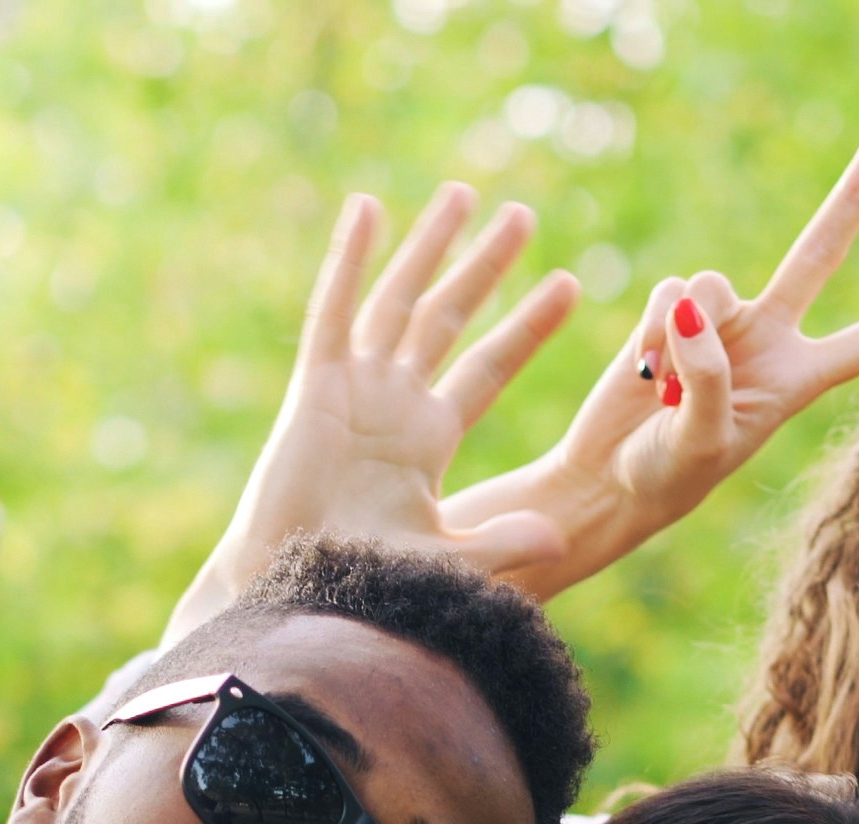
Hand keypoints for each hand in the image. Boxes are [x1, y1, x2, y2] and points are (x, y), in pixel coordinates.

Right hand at [166, 184, 581, 639]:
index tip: (568, 283)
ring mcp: (354, 388)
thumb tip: (558, 538)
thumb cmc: (359, 585)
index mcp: (429, 437)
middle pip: (450, 317)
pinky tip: (367, 209)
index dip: (526, 327)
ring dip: (430, 246)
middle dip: (486, 267)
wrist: (290, 592)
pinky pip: (336, 311)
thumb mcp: (445, 562)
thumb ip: (500, 544)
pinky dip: (350, 260)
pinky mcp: (314, 386)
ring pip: (400, 300)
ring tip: (464, 195)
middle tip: (523, 216)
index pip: (489, 367)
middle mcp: (396, 402)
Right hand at [444, 141, 858, 599]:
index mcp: (798, 382)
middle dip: (848, 202)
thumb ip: (705, 374)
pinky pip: (669, 292)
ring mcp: (721, 322)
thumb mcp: (699, 440)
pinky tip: (641, 370)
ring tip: (664, 387)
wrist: (609, 479)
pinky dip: (650, 330)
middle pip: (816, 256)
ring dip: (682, 332)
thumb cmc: (666, 477)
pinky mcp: (670, 312)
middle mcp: (769, 342)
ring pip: (713, 285)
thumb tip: (693, 304)